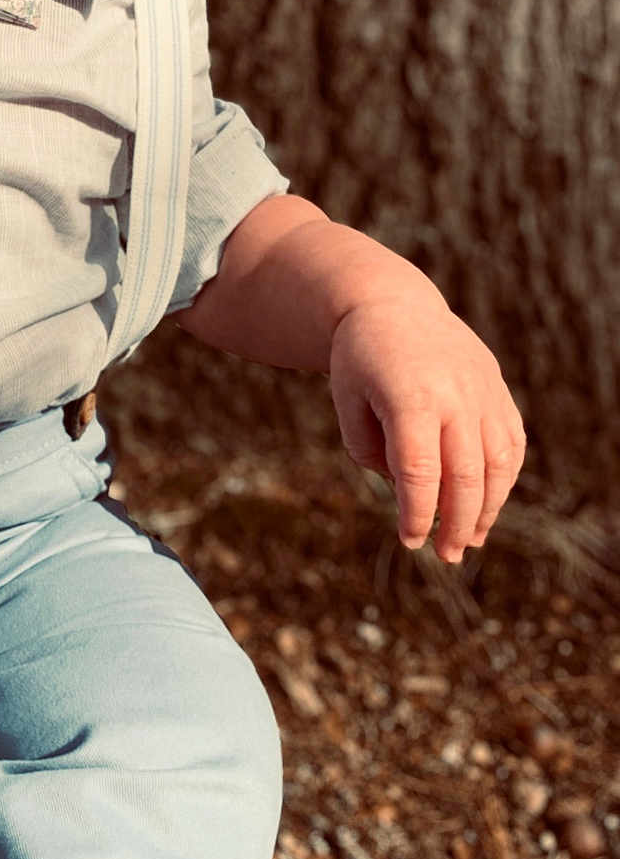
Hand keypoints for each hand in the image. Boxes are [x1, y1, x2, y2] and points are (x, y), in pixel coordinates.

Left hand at [329, 297, 524, 562]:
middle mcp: (455, 394)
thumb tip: (408, 493)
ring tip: (468, 540)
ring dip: (487, 509)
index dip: (419, 513)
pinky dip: (502, 479)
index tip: (410, 540)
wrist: (391, 304)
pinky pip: (510, 444)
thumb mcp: (347, 401)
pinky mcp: (497, 390)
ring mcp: (483, 391)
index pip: (422, 471)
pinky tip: (486, 504)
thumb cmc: (360, 358)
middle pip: (466, 474)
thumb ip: (370, 451)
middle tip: (445, 555)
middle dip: (456, 522)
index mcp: (411, 396)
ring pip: (497, 464)